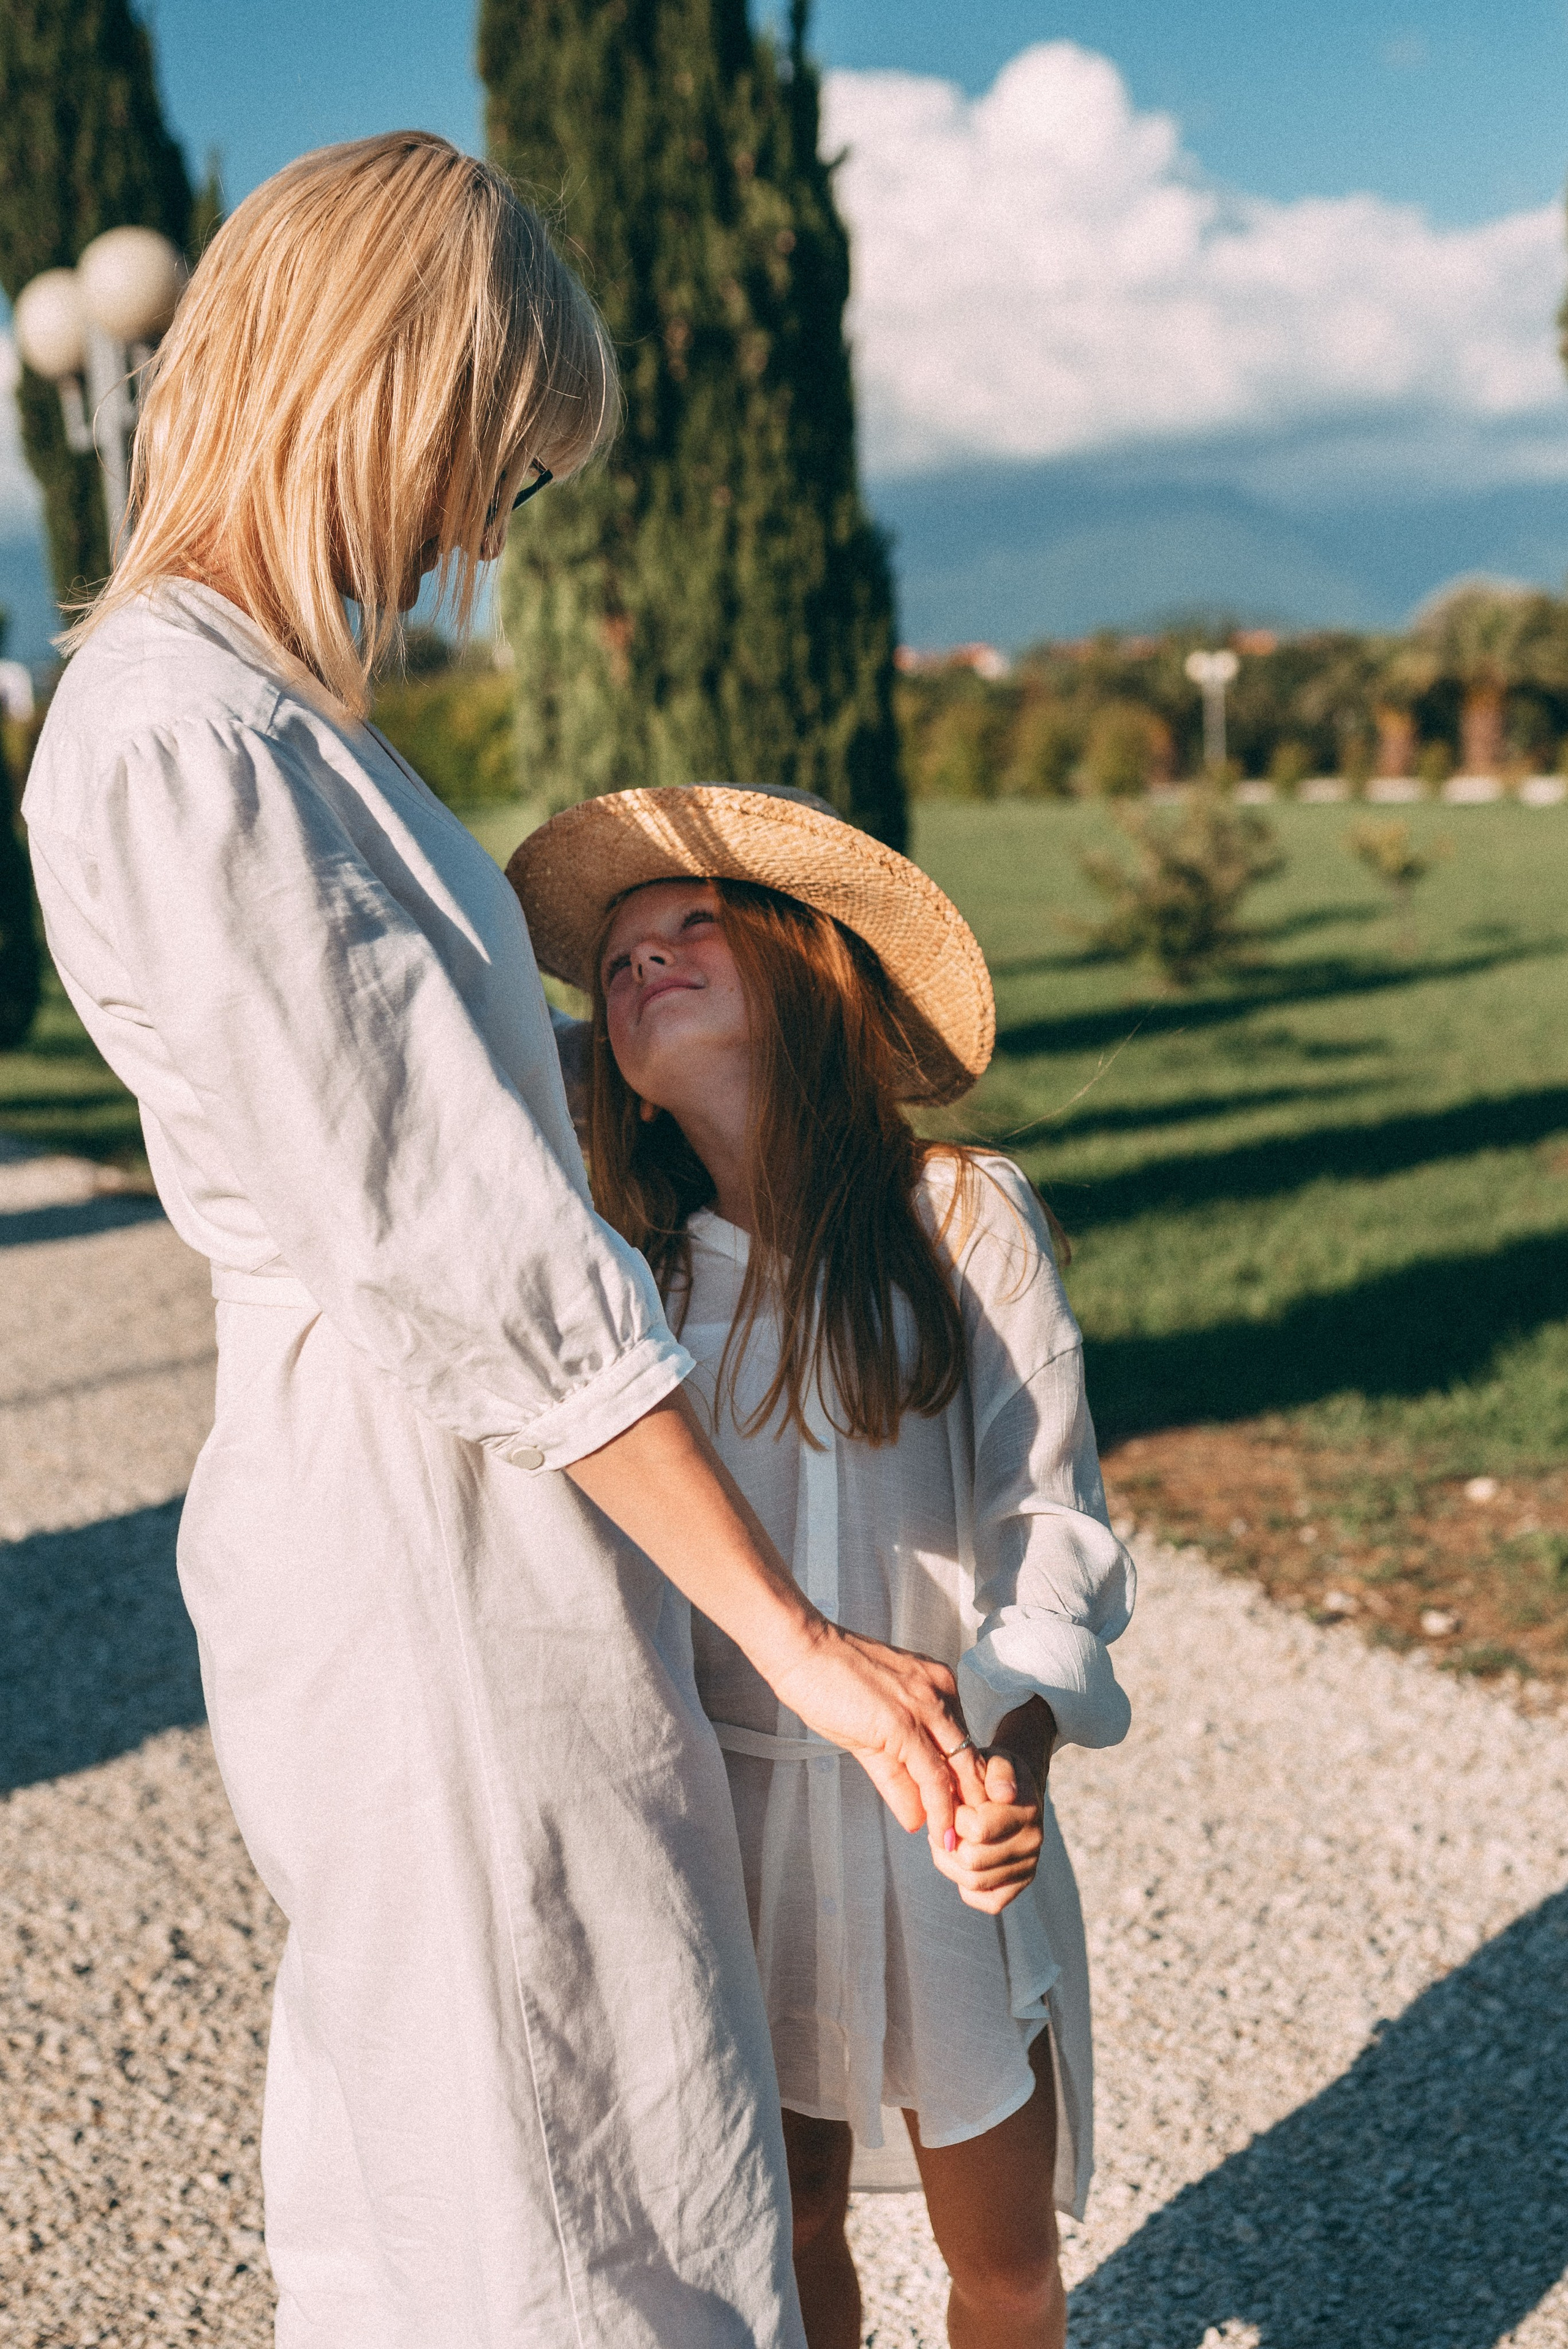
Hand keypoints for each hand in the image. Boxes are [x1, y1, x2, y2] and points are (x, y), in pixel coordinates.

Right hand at [563, 1391, 984, 1843]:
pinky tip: (937, 1834)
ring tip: (954, 1849)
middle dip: (973, 1805)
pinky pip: (931, 1774)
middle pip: (970, 1759)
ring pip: (956, 1770)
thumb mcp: (870, 1733)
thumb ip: (897, 1775)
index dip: (967, 1787)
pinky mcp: (902, 1721)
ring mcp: (924, 1706)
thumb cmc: (829, 1682)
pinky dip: (939, 1808)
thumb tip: (916, 1820)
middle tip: (972, 1843)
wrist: (801, 1648)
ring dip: (958, 1815)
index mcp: (938, 1686)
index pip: (964, 1744)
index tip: (964, 1821)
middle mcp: (942, 1692)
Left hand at [935, 1747, 1044, 1914]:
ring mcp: (1028, 1867)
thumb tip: (1003, 1794)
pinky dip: (965, 1886)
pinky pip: (987, 1901)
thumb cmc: (995, 1774)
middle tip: (944, 1823)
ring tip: (947, 1838)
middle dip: (948, 1841)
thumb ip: (998, 1772)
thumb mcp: (996, 1760)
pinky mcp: (1018, 1885)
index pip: (977, 1830)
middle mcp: (1032, 1843)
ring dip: (950, 1862)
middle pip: (971, 1860)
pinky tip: (960, 1861)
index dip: (954, 1817)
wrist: (1015, 1786)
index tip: (952, 1803)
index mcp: (1027, 1811)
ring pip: (974, 1883)